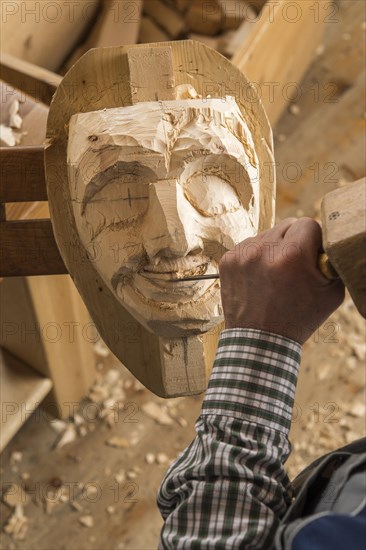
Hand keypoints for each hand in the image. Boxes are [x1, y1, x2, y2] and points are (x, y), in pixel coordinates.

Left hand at [218, 218, 344, 343]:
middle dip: (295, 241)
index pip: (309, 223)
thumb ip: (330, 261)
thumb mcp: (330, 293)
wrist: (259, 341)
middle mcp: (264, 250)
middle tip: (296, 265)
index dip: (315, 237)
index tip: (313, 252)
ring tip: (276, 275)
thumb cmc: (297, 319)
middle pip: (287, 225)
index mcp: (292, 255)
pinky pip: (249, 246)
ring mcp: (242, 255)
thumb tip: (325, 243)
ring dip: (274, 248)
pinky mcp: (227, 260)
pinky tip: (260, 277)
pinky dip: (256, 257)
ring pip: (266, 235)